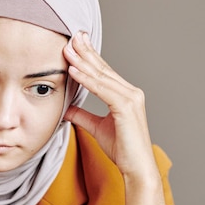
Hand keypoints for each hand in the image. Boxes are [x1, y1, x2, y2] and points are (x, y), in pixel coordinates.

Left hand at [63, 32, 164, 204]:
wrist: (137, 169)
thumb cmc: (122, 150)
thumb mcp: (97, 128)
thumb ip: (83, 115)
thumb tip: (67, 108)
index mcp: (125, 95)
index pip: (103, 71)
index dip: (89, 57)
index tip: (75, 43)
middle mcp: (130, 92)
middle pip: (103, 68)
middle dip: (85, 51)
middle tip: (72, 36)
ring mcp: (130, 98)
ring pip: (101, 76)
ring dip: (82, 61)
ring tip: (68, 49)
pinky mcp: (126, 107)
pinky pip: (102, 90)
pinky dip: (87, 80)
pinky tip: (74, 71)